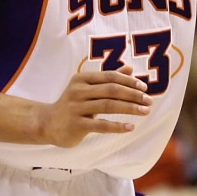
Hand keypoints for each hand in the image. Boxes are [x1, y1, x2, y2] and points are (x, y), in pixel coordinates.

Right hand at [36, 65, 150, 146]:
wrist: (46, 123)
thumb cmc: (74, 103)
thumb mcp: (88, 88)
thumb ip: (109, 79)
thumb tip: (131, 68)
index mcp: (82, 78)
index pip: (111, 77)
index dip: (129, 81)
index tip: (144, 88)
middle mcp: (78, 91)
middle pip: (112, 90)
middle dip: (133, 95)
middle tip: (149, 101)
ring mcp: (76, 108)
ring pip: (108, 106)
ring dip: (130, 108)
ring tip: (145, 111)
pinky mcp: (76, 125)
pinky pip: (100, 125)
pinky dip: (117, 126)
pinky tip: (130, 127)